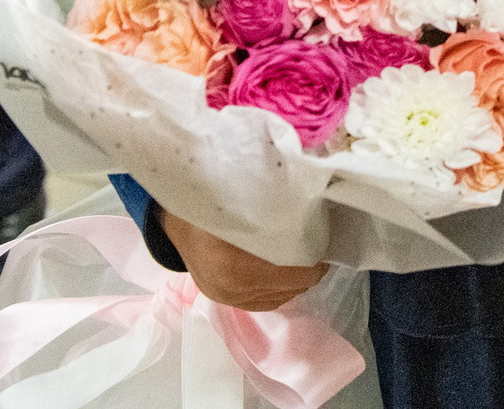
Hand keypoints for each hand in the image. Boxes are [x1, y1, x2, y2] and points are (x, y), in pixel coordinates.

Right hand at [159, 211, 329, 311]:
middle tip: (319, 244)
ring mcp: (228, 299)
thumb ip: (279, 209)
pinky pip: (267, 302)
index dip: (316, 258)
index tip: (325, 239)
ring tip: (305, 257)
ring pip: (282, 297)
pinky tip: (286, 271)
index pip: (295, 272)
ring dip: (297, 280)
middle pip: (291, 286)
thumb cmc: (212, 205)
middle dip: (309, 268)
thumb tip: (317, 201)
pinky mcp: (226, 303)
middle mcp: (232, 288)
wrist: (177, 225)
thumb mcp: (245, 201)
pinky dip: (281, 288)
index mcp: (234, 263)